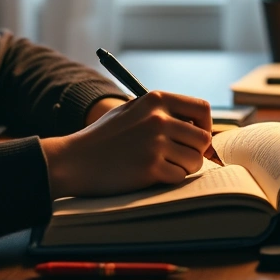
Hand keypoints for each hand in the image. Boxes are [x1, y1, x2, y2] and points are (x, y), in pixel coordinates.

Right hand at [41, 91, 211, 197]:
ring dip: (183, 168)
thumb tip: (197, 125)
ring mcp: (154, 143)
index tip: (196, 138)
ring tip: (162, 167)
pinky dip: (169, 179)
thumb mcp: (131, 111)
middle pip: (203, 138)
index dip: (205, 125)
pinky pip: (179, 177)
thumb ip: (161, 112)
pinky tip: (150, 175)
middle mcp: (158, 118)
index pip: (202, 108)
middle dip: (195, 152)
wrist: (74, 160)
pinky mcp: (150, 167)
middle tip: (178, 158)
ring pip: (195, 160)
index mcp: (155, 99)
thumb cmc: (103, 138)